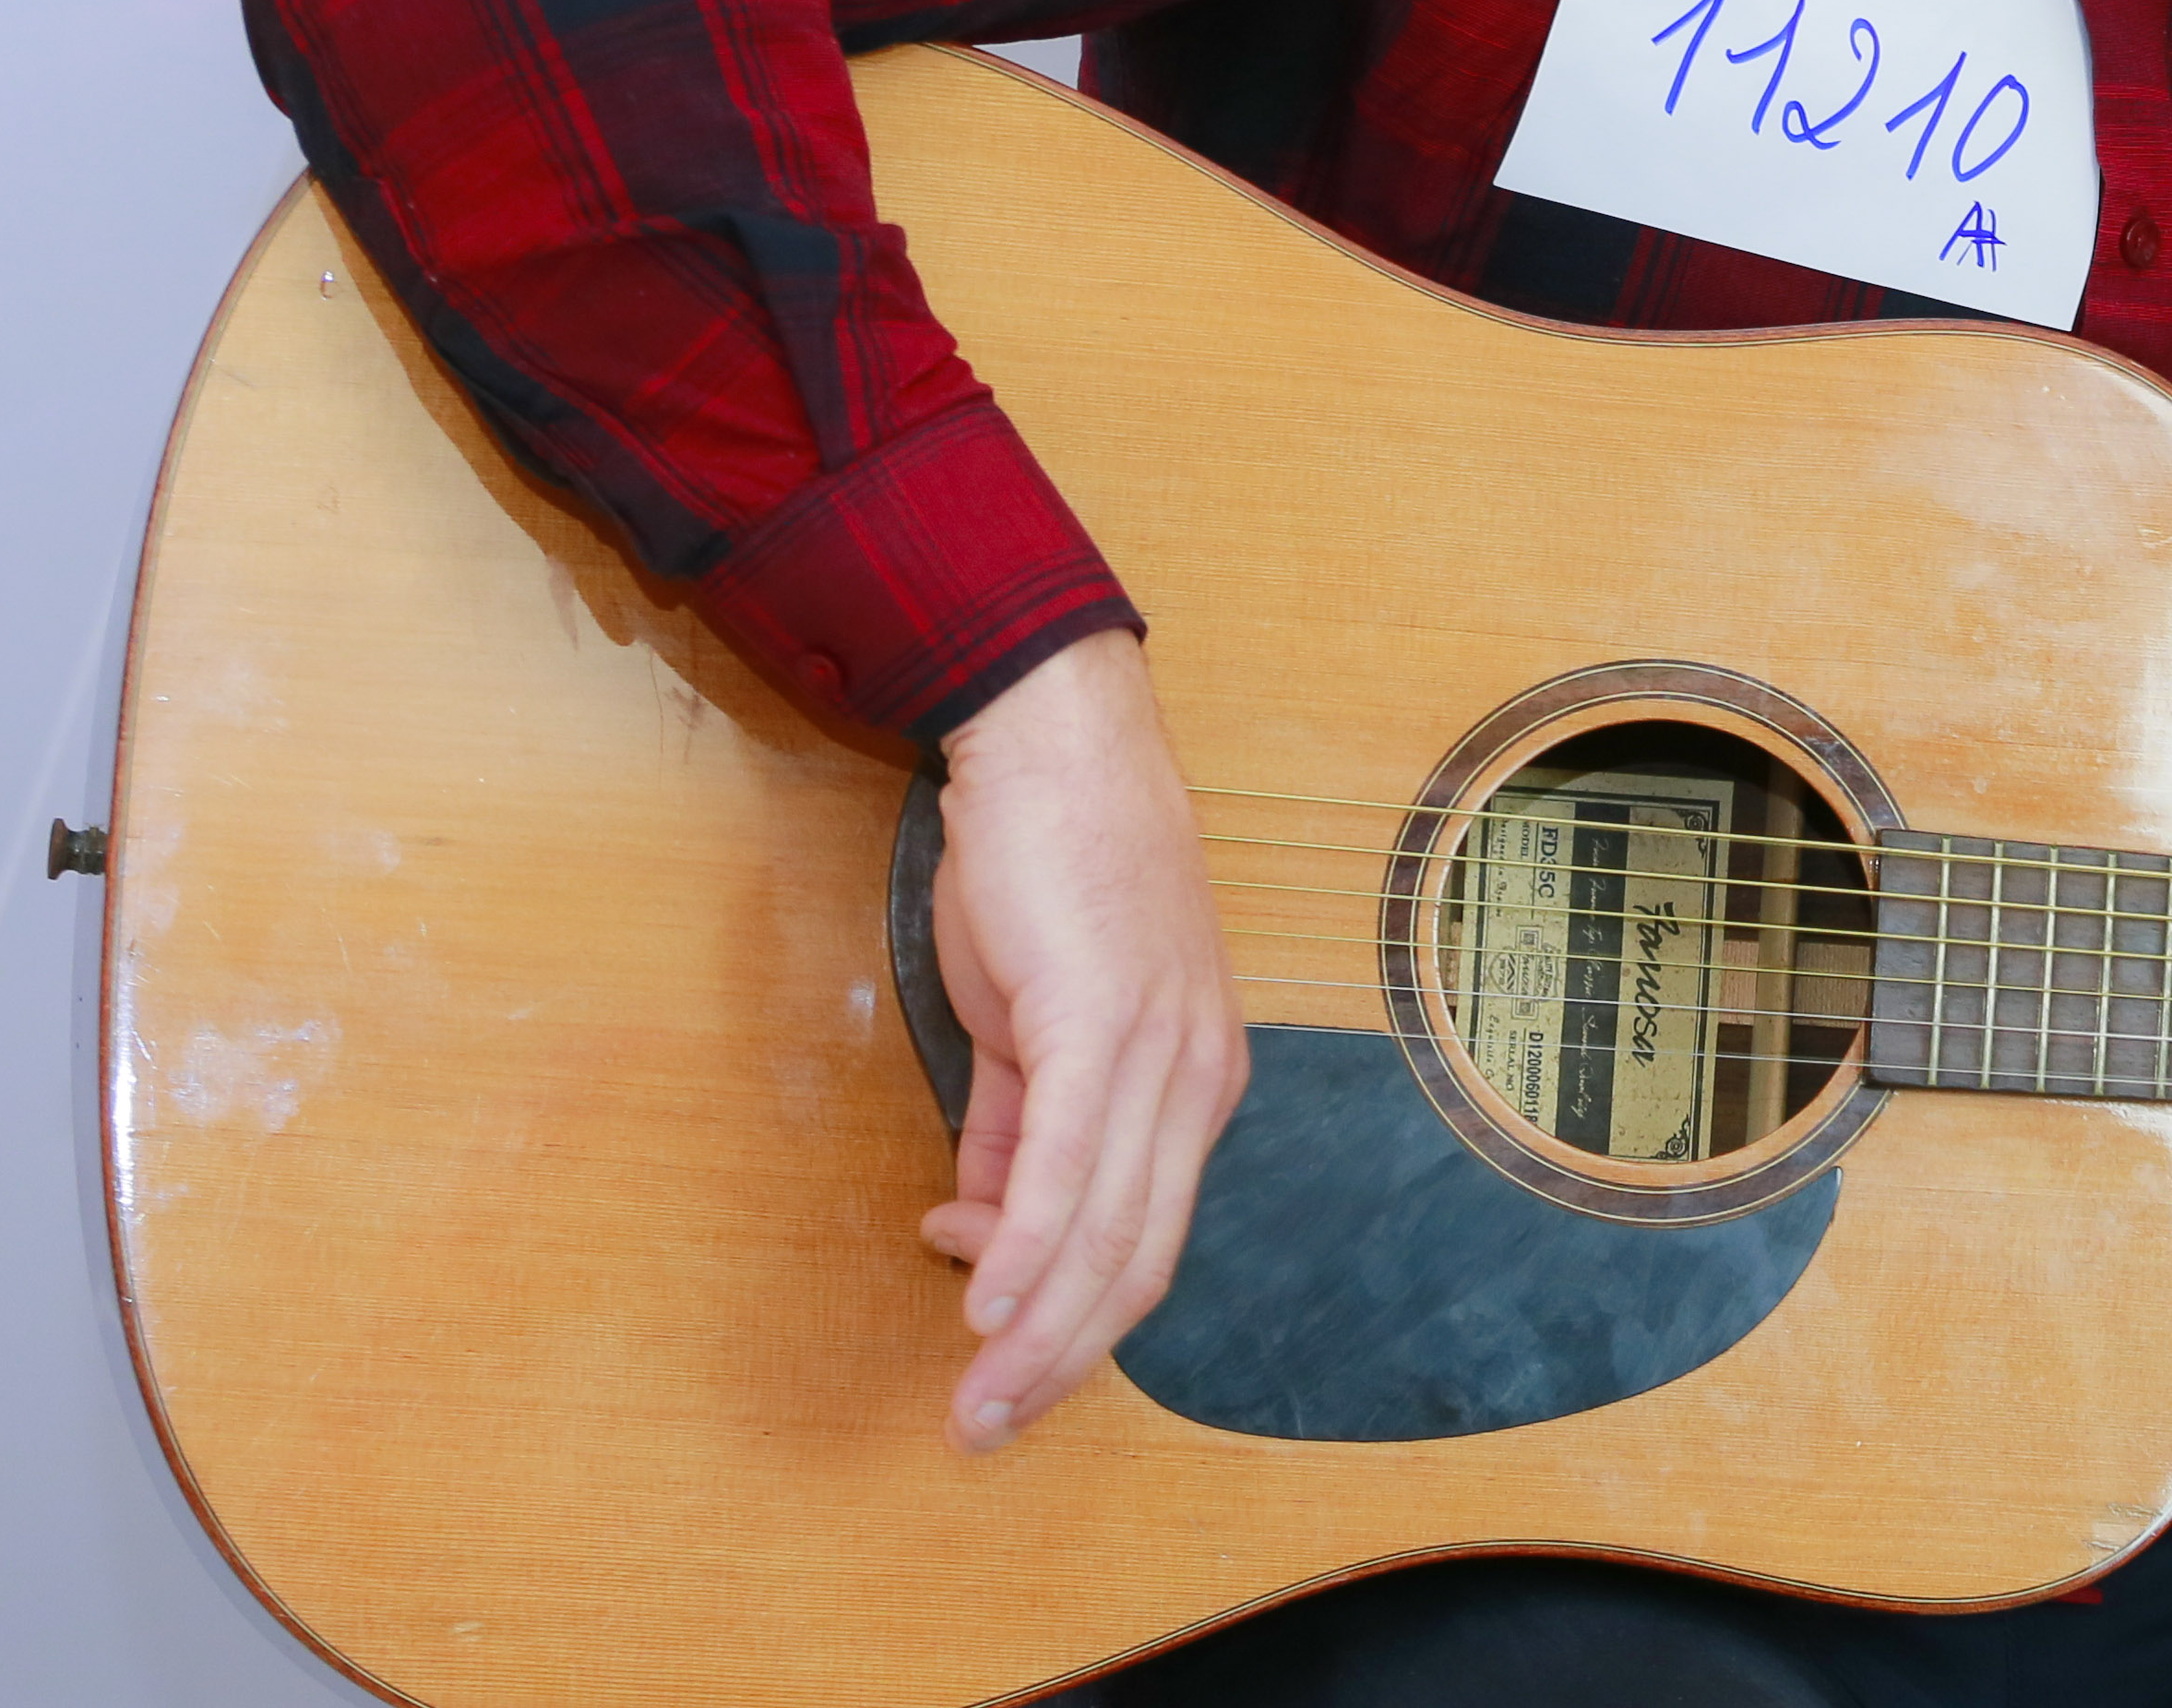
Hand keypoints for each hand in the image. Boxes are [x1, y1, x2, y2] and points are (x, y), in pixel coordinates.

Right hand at [911, 630, 1248, 1450]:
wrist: (1053, 744)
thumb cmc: (1050, 871)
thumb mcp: (1036, 1020)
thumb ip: (1018, 1127)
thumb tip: (982, 1221)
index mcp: (1194, 1083)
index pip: (1147, 1241)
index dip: (1073, 1320)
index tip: (999, 1365)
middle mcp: (1197, 1079)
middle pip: (1139, 1263)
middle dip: (1059, 1362)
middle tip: (983, 1427)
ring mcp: (1159, 1050)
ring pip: (1107, 1232)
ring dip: (1032, 1332)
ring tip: (974, 1398)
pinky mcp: (1103, 1018)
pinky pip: (1066, 1160)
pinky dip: (1027, 1245)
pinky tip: (983, 1300)